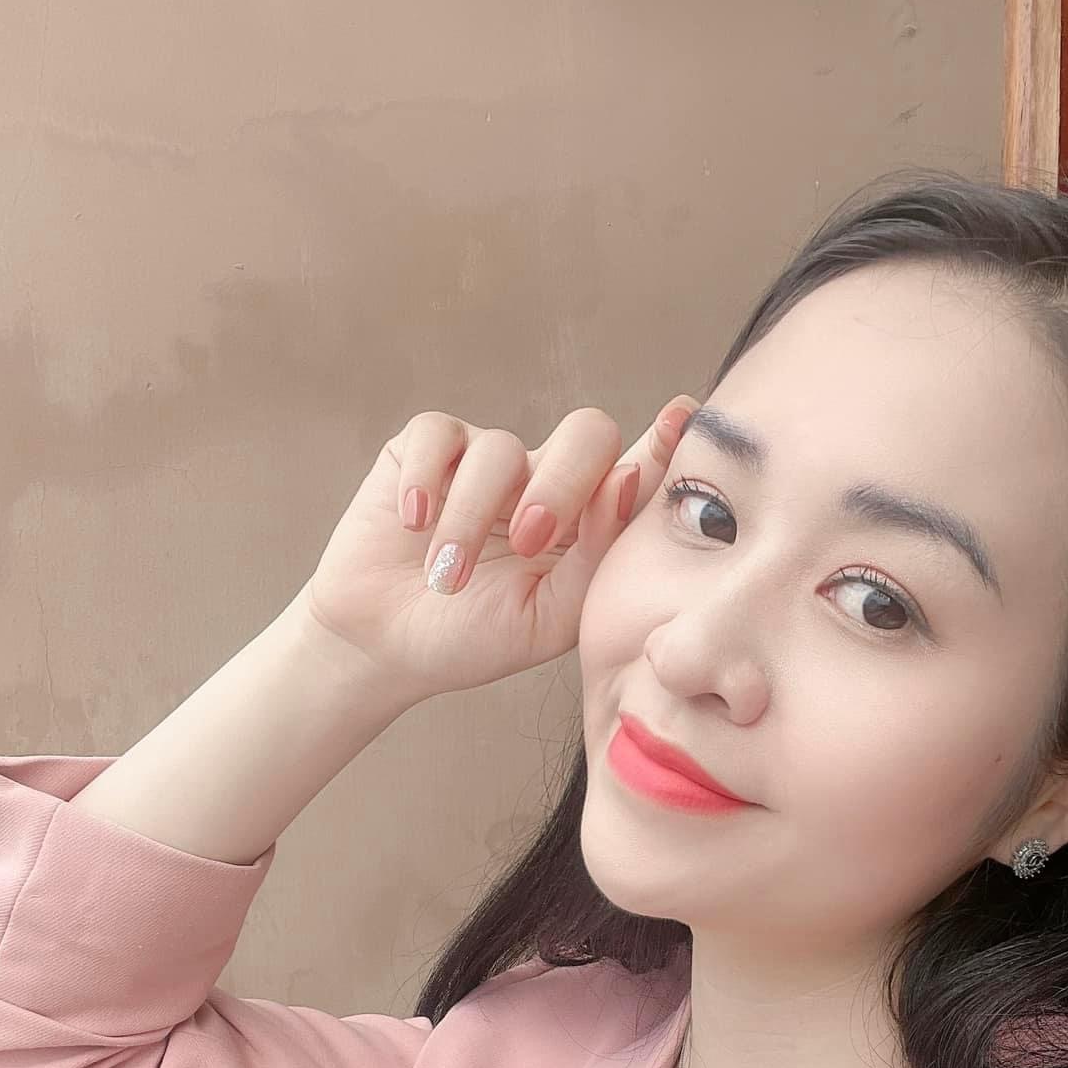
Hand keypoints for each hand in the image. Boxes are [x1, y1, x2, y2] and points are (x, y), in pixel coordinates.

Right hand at [301, 397, 695, 702]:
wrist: (384, 648)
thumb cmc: (471, 638)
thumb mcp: (547, 617)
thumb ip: (594, 556)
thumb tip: (627, 480)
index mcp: (586, 524)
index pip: (635, 469)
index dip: (663, 442)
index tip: (682, 418)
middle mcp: (544, 480)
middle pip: (586, 434)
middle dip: (562, 483)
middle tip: (529, 540)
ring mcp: (486, 461)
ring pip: (500, 449)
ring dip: (470, 519)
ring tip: (446, 577)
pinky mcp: (426, 449)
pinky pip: (438, 435)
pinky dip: (426, 481)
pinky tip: (414, 525)